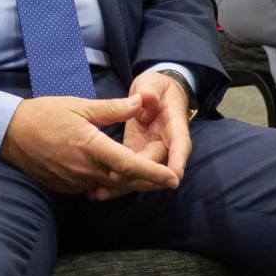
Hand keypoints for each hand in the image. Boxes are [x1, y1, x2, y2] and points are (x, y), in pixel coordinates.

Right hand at [0, 95, 180, 194]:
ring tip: (148, 173)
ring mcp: (76, 181)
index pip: (129, 165)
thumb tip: (139, 103)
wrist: (11, 134)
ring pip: (112, 187)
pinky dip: (112, 183)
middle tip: (169, 177)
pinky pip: (96, 188)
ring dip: (131, 182)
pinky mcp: (68, 187)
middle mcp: (86, 169)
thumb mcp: (80, 105)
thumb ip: (113, 108)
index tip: (173, 178)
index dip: (153, 173)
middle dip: (150, 181)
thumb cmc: (45, 115)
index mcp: (91, 146)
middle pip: (126, 181)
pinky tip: (119, 174)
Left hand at [91, 72, 193, 200]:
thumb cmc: (156, 87)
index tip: (176, 174)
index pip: (180, 142)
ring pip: (141, 171)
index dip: (178, 159)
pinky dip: (115, 179)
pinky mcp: (135, 152)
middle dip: (141, 175)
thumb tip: (146, 97)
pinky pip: (128, 168)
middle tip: (116, 178)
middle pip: (157, 162)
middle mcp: (165, 141)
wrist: (154, 93)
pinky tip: (95, 190)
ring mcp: (150, 149)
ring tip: (100, 192)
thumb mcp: (153, 83)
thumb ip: (149, 90)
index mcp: (174, 123)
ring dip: (124, 183)